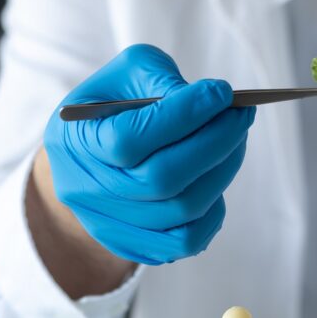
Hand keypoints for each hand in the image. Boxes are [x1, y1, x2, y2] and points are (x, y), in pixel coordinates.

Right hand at [44, 44, 254, 264]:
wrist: (87, 155)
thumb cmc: (114, 104)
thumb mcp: (126, 74)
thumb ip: (160, 78)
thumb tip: (209, 101)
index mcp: (74, 139)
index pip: (130, 137)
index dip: (182, 115)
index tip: (222, 92)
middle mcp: (85, 187)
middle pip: (162, 179)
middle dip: (215, 142)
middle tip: (241, 116)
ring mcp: (107, 222)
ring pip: (181, 210)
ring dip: (222, 171)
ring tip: (235, 140)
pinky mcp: (133, 243)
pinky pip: (184, 242)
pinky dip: (213, 211)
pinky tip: (216, 178)